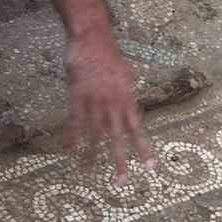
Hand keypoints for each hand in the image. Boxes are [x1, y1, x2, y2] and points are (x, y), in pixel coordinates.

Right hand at [64, 28, 154, 185]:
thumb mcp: (126, 76)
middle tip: (122, 182)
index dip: (144, 149)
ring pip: (95, 133)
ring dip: (93, 154)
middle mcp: (113, 104)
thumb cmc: (110, 56)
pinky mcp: (77, 96)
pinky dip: (72, 136)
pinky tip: (70, 151)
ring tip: (90, 173)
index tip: (151, 168)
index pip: (137, 129)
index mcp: (127, 99)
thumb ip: (126, 96)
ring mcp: (94, 101)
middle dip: (119, 160)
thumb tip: (129, 110)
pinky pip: (75, 120)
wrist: (93, 38)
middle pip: (117, 137)